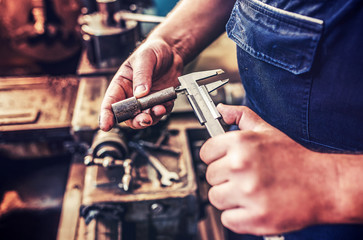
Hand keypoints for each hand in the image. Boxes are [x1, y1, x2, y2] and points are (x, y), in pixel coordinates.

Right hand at [99, 38, 183, 130]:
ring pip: (144, 117)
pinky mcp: (160, 102)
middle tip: (144, 119)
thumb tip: (139, 94)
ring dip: (151, 118)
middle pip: (128, 116)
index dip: (106, 115)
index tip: (106, 125)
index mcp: (121, 84)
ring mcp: (147, 101)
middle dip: (136, 120)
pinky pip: (160, 113)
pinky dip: (163, 112)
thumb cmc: (153, 51)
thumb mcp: (145, 58)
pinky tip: (164, 105)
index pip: (110, 103)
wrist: (172, 51)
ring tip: (158, 109)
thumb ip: (142, 75)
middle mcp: (132, 95)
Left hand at [200, 104, 336, 234]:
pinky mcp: (254, 217)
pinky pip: (227, 219)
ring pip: (215, 198)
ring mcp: (247, 193)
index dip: (215, 157)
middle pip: (210, 176)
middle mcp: (241, 166)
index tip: (224, 161)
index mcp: (241, 144)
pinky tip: (252, 206)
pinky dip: (238, 216)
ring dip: (229, 197)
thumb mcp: (267, 130)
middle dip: (224, 177)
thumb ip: (241, 116)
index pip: (205, 152)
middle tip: (243, 177)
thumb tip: (221, 110)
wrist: (323, 185)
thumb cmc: (294, 159)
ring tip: (248, 192)